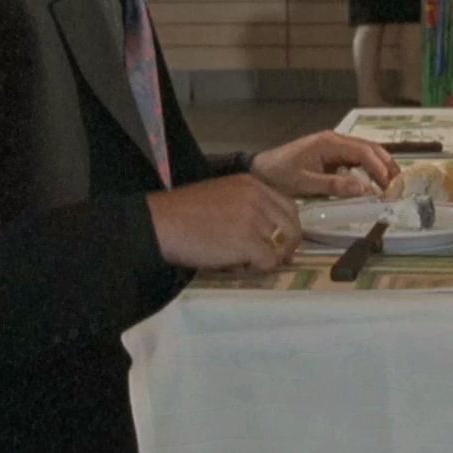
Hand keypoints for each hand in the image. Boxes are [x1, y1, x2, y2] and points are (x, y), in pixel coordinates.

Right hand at [146, 174, 300, 270]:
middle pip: (291, 226)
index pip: (288, 207)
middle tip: (274, 259)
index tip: (282, 242)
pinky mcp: (247, 242)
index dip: (289, 227)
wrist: (161, 223)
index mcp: (252, 184)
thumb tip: (269, 232)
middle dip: (287, 245)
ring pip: (282, 245)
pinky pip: (268, 261)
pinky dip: (260, 268)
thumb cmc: (184, 212)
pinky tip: (241, 267)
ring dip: (271, 258)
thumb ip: (248, 206)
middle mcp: (258, 198)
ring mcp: (254, 220)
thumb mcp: (223, 195)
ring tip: (251, 262)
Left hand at [251, 131, 398, 197]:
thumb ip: (334, 185)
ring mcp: (335, 145)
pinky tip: (375, 180)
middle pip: (370, 148)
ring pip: (366, 151)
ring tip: (392, 183)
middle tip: (398, 186)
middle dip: (386, 165)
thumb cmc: (280, 175)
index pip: (363, 152)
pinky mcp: (332, 154)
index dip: (379, 168)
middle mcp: (335, 140)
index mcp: (330, 143)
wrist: (260, 169)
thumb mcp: (305, 183)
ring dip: (381, 165)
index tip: (388, 186)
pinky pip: (357, 157)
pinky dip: (370, 167)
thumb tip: (364, 188)